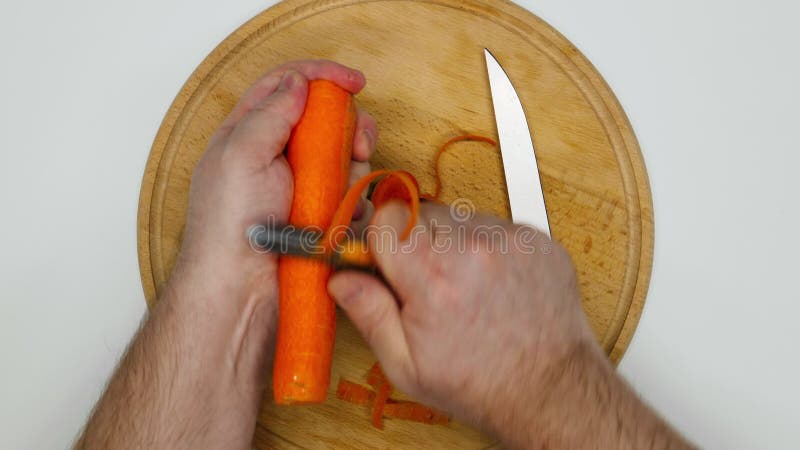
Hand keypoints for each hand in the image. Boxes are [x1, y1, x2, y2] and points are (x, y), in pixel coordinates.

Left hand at [77, 61, 378, 449]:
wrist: (243, 288)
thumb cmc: (229, 226)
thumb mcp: (239, 156)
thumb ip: (269, 113)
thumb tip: (299, 83)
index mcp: (248, 133)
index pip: (285, 84)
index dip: (320, 75)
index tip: (353, 81)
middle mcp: (277, 154)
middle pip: (323, 116)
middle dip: (346, 120)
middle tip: (358, 138)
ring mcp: (302, 184)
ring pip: (342, 152)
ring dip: (352, 161)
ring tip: (345, 184)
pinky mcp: (321, 211)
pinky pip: (350, 190)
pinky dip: (354, 194)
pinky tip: (345, 211)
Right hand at [328, 202, 596, 432]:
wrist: (550, 389)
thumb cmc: (480, 383)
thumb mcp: (406, 365)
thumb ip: (369, 313)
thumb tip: (341, 279)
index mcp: (432, 276)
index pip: (387, 215)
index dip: (381, 239)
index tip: (386, 260)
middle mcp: (473, 248)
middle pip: (422, 212)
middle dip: (417, 242)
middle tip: (428, 283)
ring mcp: (510, 240)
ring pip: (459, 217)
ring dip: (453, 243)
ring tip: (464, 287)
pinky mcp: (536, 240)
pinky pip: (495, 226)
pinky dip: (487, 248)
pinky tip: (491, 284)